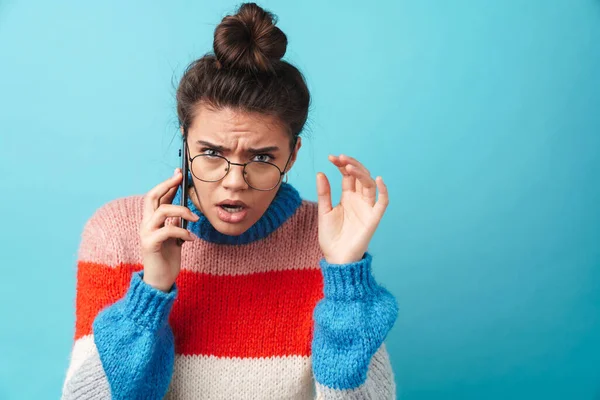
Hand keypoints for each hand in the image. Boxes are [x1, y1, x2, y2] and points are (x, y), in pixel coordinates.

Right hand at [139, 168, 199, 291]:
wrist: (160, 280)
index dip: (167, 184)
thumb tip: (183, 210)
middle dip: (167, 185)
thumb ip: (175, 223)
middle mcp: (145, 224)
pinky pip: (167, 230)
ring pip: (162, 211)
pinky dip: (182, 231)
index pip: (157, 197)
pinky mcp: (150, 244)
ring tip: (195, 219)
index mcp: (151, 221)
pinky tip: (190, 239)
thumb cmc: (167, 258)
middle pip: (152, 197)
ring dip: (182, 211)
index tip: (178, 174)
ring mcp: (146, 233)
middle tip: (181, 179)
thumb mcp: (175, 237)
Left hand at [316, 154, 388, 264]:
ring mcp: (367, 208)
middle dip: (350, 165)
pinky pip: (382, 202)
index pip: (347, 176)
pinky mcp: (373, 218)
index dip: (341, 165)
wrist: (336, 257)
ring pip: (369, 184)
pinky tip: (378, 179)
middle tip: (339, 158)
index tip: (331, 157)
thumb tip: (320, 172)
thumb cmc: (330, 236)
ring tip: (348, 166)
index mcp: (348, 197)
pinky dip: (383, 191)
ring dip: (361, 173)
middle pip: (359, 176)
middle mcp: (359, 200)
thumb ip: (324, 193)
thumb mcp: (324, 212)